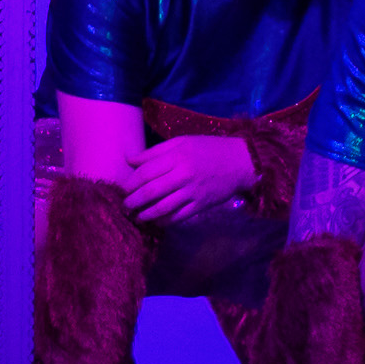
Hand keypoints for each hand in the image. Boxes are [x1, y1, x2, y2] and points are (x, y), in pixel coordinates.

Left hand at [119, 135, 257, 222]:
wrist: (241, 161)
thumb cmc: (209, 148)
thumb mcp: (182, 142)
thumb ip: (155, 152)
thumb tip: (129, 160)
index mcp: (177, 156)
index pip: (145, 172)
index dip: (130, 183)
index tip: (123, 188)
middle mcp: (183, 175)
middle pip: (150, 192)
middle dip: (132, 201)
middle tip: (124, 206)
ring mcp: (193, 192)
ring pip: (162, 208)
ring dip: (145, 214)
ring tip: (136, 216)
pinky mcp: (201, 205)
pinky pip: (178, 217)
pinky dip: (164, 221)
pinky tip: (156, 221)